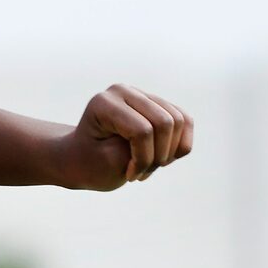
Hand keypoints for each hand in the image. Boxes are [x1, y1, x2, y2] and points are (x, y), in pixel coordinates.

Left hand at [56, 84, 191, 189]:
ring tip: (149, 166)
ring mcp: (141, 94)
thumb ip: (139, 148)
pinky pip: (185, 121)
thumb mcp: (108, 163)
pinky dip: (180, 145)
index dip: (143, 159)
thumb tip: (174, 127)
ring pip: (179, 121)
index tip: (129, 176)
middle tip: (141, 172)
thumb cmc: (90, 163)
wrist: (82, 158)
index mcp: (105, 103)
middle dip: (159, 156)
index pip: (142, 130)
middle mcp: (123, 91)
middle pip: (165, 122)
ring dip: (170, 152)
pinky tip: (162, 158)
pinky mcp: (156, 103)